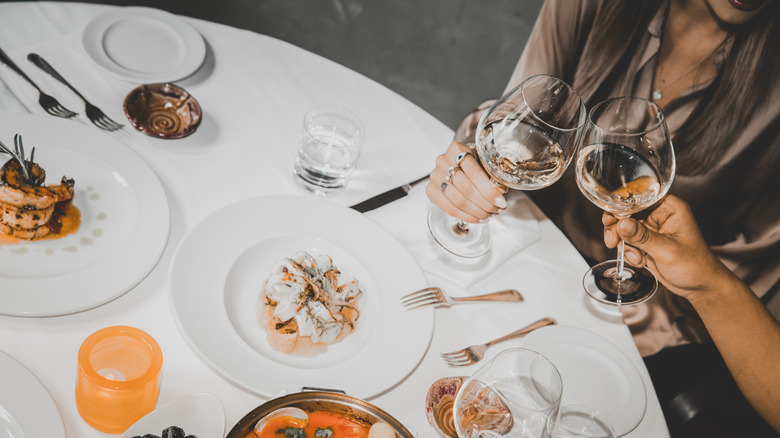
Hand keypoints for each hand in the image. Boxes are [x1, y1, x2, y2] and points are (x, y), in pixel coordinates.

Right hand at [425, 141, 506, 222]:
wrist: (455, 161)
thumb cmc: (472, 161)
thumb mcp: (483, 161)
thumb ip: (492, 175)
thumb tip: (500, 192)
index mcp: (457, 150)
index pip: (474, 173)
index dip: (489, 191)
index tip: (501, 201)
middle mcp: (443, 162)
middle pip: (466, 189)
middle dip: (485, 204)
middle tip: (498, 210)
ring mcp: (435, 177)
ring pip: (458, 201)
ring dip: (477, 212)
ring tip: (490, 215)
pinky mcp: (431, 190)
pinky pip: (449, 209)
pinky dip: (467, 216)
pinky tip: (479, 218)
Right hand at [602, 195, 730, 299]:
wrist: (699, 286)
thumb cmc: (694, 265)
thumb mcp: (667, 251)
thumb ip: (643, 237)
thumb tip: (621, 223)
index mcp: (669, 208)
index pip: (639, 198)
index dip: (622, 206)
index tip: (611, 219)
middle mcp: (659, 215)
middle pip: (626, 212)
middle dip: (618, 228)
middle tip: (613, 241)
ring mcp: (651, 229)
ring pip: (623, 228)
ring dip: (625, 244)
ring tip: (636, 257)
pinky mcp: (646, 242)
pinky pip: (627, 242)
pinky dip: (629, 252)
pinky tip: (641, 261)